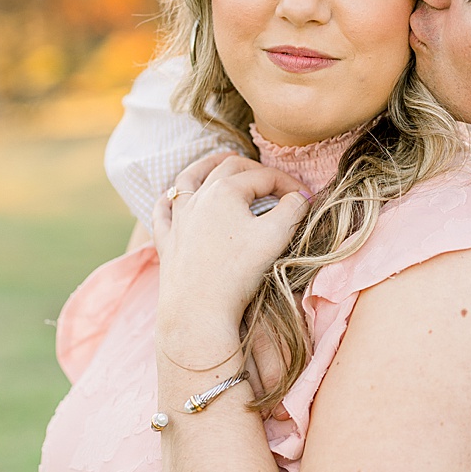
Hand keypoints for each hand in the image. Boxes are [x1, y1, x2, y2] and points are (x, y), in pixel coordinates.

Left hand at [152, 153, 307, 360]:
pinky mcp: (166, 241)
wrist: (198, 310)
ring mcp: (178, 219)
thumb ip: (293, 209)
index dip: (290, 184)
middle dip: (254, 169)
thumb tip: (301, 196)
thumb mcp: (275, 236)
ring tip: (220, 161)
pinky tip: (171, 198)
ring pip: (188, 180)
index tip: (307, 199)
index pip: (264, 177)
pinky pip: (162, 212)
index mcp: (225, 191)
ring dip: (206, 166)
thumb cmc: (238, 272)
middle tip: (272, 180)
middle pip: (227, 169)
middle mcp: (197, 199)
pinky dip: (168, 200)